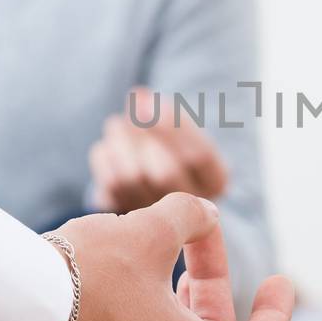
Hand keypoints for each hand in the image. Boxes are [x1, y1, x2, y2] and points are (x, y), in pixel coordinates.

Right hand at [13, 192, 293, 320]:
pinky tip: (122, 288)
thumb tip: (201, 215)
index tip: (279, 281)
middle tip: (200, 244)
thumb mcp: (150, 229)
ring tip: (164, 263)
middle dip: (211, 289)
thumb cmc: (87, 274)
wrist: (6, 312)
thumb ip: (190, 216)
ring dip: (176, 307)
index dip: (277, 311)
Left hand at [88, 87, 228, 213]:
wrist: (150, 179)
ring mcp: (158, 221)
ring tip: (117, 124)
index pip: (198, 156)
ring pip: (132, 178)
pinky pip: (110, 186)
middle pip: (165, 173)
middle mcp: (191, 208)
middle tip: (131, 112)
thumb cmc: (172, 145)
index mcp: (216, 181)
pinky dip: (104, 158)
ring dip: (120, 142)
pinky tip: (109, 147)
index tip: (147, 103)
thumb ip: (164, 111)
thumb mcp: (179, 125)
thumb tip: (139, 97)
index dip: (171, 126)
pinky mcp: (127, 223)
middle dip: (142, 136)